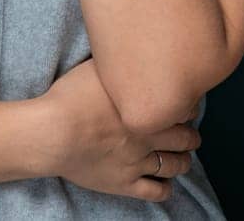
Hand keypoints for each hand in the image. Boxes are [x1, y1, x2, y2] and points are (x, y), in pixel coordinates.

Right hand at [37, 56, 201, 203]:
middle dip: (191, 135)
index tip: (183, 104)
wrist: (52, 132)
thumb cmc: (71, 96)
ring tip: (182, 156)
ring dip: (183, 160)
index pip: (183, 108)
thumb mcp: (97, 67)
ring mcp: (137, 163)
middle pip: (185, 138)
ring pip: (175, 166)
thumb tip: (129, 51)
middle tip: (189, 133)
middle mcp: (149, 136)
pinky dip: (166, 188)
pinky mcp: (123, 184)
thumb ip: (119, 64)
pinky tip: (166, 182)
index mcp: (145, 107)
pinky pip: (155, 192)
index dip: (187, 106)